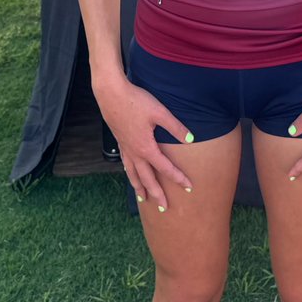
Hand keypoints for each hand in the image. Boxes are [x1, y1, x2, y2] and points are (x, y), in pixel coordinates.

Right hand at [93, 76, 193, 210]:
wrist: (111, 94)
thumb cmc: (136, 101)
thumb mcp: (159, 112)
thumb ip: (175, 127)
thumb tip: (190, 138)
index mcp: (146, 148)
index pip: (165, 168)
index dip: (178, 178)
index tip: (189, 187)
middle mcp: (135, 153)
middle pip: (147, 179)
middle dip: (157, 194)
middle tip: (165, 208)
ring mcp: (125, 149)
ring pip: (133, 174)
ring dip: (140, 188)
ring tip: (144, 199)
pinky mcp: (120, 142)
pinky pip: (126, 164)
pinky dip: (130, 173)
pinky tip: (130, 174)